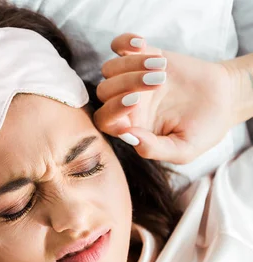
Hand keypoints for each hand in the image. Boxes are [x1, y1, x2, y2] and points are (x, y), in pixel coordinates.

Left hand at [94, 34, 233, 163]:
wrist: (225, 100)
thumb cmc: (202, 129)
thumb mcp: (183, 149)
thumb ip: (154, 149)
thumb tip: (129, 137)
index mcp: (128, 127)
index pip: (105, 120)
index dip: (113, 110)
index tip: (135, 101)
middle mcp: (124, 103)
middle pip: (104, 91)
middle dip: (127, 84)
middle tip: (158, 82)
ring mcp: (131, 78)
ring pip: (110, 68)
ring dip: (131, 65)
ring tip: (161, 67)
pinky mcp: (143, 57)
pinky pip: (119, 46)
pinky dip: (124, 42)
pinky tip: (141, 44)